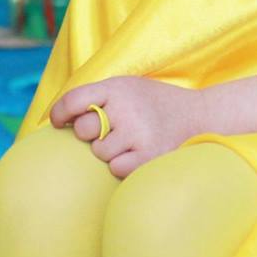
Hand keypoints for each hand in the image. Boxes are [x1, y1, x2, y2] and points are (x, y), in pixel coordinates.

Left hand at [49, 76, 202, 178]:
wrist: (199, 116)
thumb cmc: (153, 104)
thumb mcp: (126, 87)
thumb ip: (96, 97)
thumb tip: (59, 117)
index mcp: (117, 87)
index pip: (73, 100)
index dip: (59, 113)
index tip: (58, 122)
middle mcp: (126, 108)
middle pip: (83, 130)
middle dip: (90, 134)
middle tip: (109, 130)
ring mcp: (138, 133)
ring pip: (99, 152)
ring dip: (108, 151)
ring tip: (128, 141)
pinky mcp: (149, 156)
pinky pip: (116, 168)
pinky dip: (122, 165)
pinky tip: (137, 154)